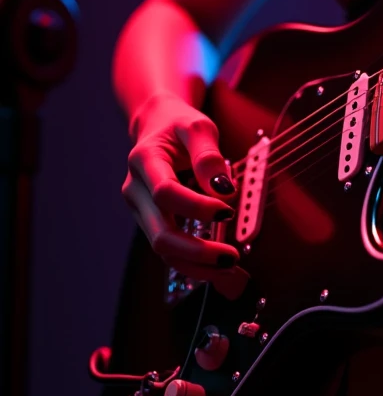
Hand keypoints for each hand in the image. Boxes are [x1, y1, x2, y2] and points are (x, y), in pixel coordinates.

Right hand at [122, 94, 241, 280]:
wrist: (156, 125)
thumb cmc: (178, 124)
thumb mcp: (197, 126)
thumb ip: (208, 155)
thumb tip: (223, 190)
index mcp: (143, 160)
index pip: (165, 193)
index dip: (196, 207)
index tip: (227, 210)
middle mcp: (136, 190)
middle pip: (159, 233)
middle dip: (196, 251)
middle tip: (232, 257)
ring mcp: (141, 210)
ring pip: (162, 249)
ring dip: (196, 265)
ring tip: (232, 270)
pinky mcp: (152, 222)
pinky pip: (169, 249)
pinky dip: (193, 263)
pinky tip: (219, 268)